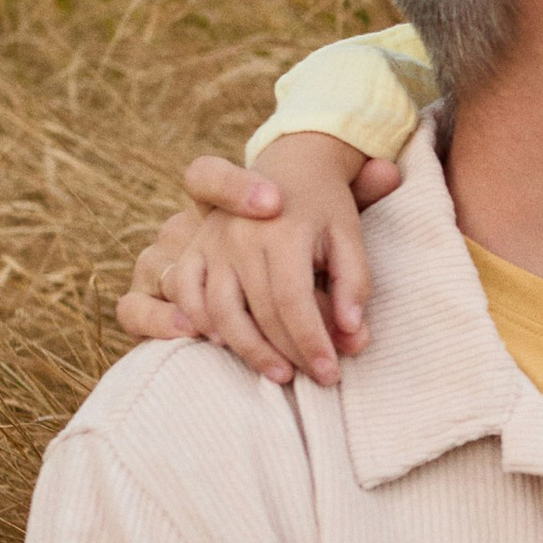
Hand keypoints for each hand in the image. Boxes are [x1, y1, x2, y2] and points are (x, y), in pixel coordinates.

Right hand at [114, 136, 398, 385]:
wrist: (290, 163)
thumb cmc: (326, 207)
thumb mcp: (350, 236)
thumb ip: (354, 284)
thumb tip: (353, 335)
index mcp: (281, 228)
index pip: (294, 301)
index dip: (312, 342)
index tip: (332, 373)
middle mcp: (239, 234)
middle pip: (260, 311)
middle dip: (290, 353)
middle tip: (315, 380)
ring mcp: (210, 241)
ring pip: (221, 311)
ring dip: (248, 350)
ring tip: (280, 374)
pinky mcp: (193, 249)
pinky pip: (187, 295)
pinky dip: (202, 324)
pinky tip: (226, 347)